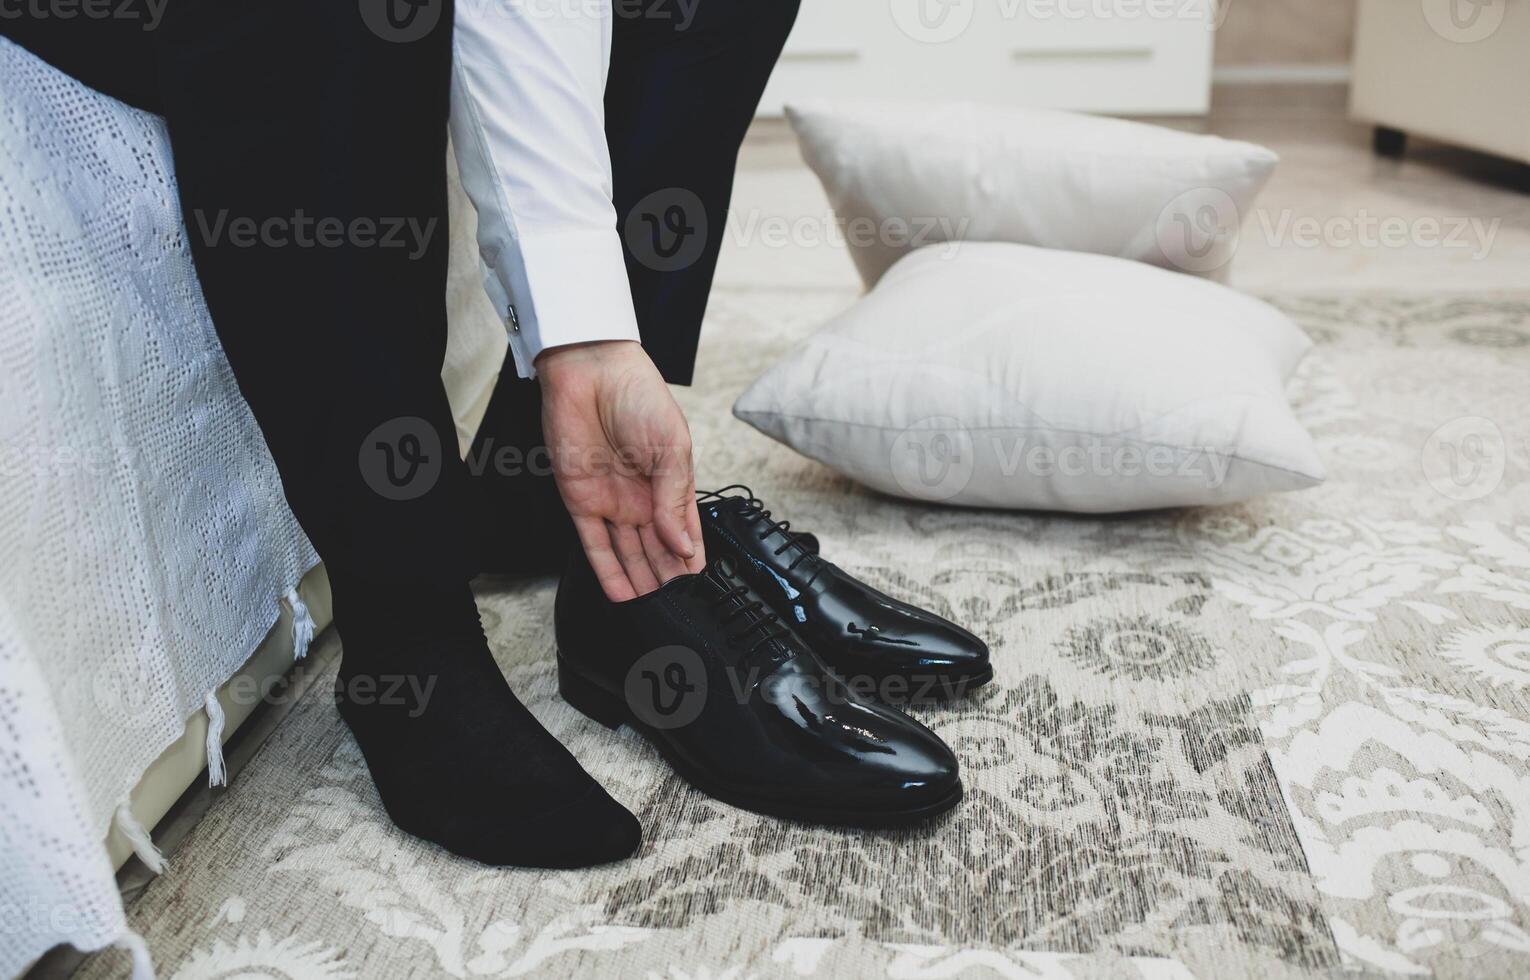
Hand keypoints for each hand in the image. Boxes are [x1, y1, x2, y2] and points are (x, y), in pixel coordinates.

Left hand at [537, 340, 705, 599]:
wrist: (590, 372)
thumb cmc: (639, 397)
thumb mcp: (673, 447)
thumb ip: (675, 500)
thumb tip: (683, 547)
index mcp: (671, 485)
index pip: (685, 535)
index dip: (692, 561)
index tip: (703, 591)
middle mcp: (643, 499)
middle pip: (657, 551)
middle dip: (668, 580)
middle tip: (680, 611)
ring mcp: (612, 503)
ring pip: (628, 554)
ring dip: (641, 583)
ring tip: (655, 613)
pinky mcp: (580, 502)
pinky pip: (594, 546)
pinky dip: (607, 572)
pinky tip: (624, 596)